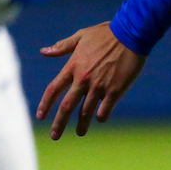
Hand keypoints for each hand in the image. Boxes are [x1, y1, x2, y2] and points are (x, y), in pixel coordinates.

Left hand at [36, 21, 146, 138]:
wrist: (130, 34)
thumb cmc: (104, 33)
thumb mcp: (80, 36)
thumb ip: (62, 46)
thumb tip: (43, 51)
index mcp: (73, 66)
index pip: (54, 89)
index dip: (45, 104)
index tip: (40, 115)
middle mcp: (83, 79)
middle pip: (67, 106)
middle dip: (59, 123)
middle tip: (54, 136)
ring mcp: (99, 86)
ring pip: (86, 111)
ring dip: (81, 124)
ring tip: (79, 133)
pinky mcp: (115, 90)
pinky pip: (105, 109)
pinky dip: (101, 116)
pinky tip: (100, 119)